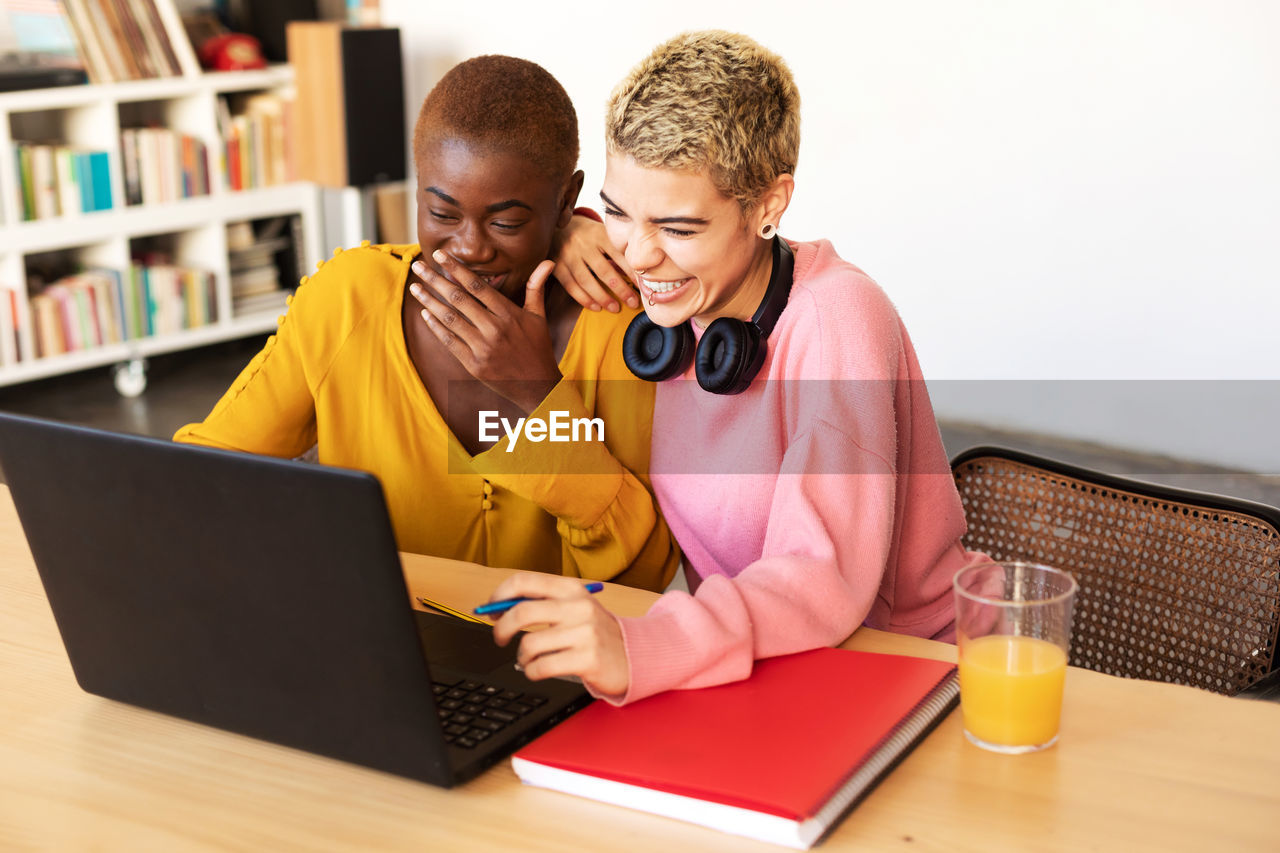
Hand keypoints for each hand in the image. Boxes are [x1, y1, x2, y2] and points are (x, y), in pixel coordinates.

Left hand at [410, 251, 561, 413]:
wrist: (538, 387)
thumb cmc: (538, 348)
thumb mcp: (539, 316)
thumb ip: (536, 287)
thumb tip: (548, 262)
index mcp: (509, 314)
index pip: (477, 286)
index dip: (457, 269)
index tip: (440, 254)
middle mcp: (495, 329)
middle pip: (459, 299)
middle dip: (435, 280)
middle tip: (418, 265)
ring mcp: (483, 348)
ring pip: (450, 319)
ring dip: (429, 301)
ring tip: (415, 287)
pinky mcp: (474, 365)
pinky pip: (450, 342)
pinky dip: (436, 327)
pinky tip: (425, 313)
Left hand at [488, 573, 628, 697]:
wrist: (635, 655)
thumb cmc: (596, 633)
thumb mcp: (574, 608)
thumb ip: (541, 603)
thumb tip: (498, 608)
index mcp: (572, 589)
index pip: (524, 581)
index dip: (499, 595)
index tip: (490, 609)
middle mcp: (578, 607)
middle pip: (521, 612)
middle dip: (501, 629)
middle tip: (499, 638)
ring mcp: (584, 633)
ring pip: (529, 645)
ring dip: (521, 657)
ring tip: (529, 659)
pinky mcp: (587, 659)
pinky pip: (541, 667)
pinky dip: (532, 672)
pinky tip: (539, 669)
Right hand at [550, 214, 638, 312]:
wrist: (557, 226)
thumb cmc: (587, 233)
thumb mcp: (602, 233)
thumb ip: (616, 249)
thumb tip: (638, 272)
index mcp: (598, 234)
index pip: (618, 255)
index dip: (631, 272)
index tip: (642, 286)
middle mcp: (582, 244)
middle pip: (603, 271)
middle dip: (620, 289)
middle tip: (632, 302)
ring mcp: (568, 255)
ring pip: (586, 281)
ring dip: (602, 297)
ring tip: (615, 308)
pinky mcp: (557, 265)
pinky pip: (571, 286)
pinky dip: (584, 299)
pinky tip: (596, 307)